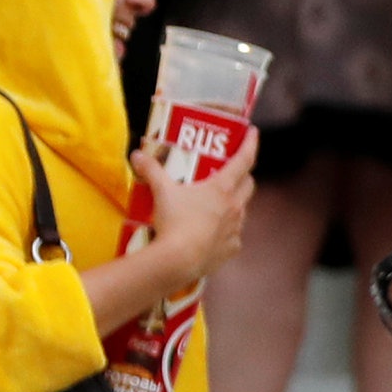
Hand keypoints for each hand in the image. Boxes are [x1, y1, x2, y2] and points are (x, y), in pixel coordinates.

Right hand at [130, 131, 257, 294]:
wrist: (180, 260)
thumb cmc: (174, 222)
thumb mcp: (161, 191)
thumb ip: (151, 170)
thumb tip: (137, 155)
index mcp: (222, 189)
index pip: (244, 160)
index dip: (250, 144)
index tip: (253, 132)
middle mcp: (235, 207)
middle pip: (249, 185)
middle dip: (244, 175)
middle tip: (232, 171)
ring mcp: (236, 229)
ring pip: (243, 210)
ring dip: (235, 203)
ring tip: (218, 202)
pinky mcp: (232, 248)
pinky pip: (233, 235)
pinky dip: (226, 230)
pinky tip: (212, 231)